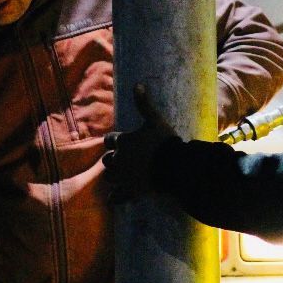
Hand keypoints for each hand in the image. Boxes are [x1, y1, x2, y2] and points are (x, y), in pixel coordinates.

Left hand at [102, 84, 177, 201]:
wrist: (174, 166)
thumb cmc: (164, 141)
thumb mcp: (155, 120)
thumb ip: (144, 104)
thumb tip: (137, 84)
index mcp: (123, 141)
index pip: (110, 140)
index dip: (115, 141)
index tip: (121, 142)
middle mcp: (119, 159)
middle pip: (107, 159)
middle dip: (113, 159)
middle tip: (124, 159)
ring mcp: (123, 177)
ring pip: (109, 176)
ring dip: (114, 175)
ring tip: (122, 176)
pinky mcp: (130, 191)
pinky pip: (115, 197)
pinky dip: (114, 197)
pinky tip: (115, 197)